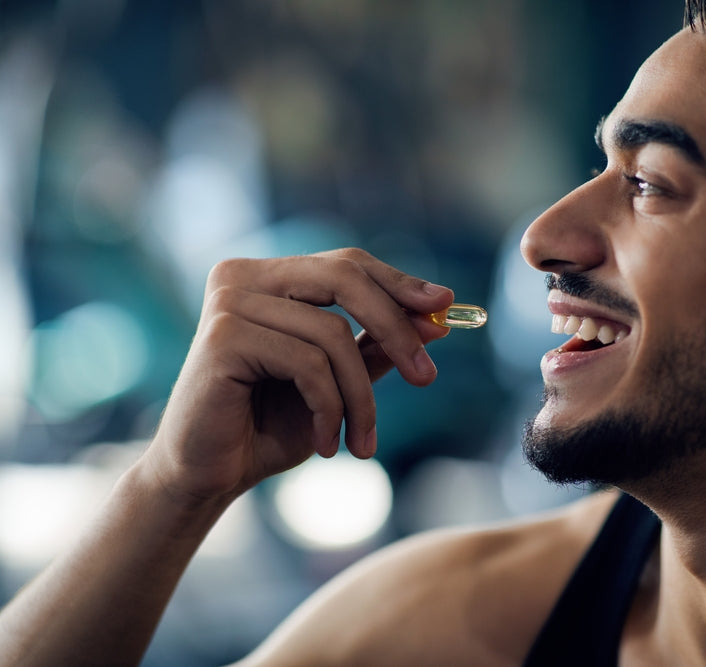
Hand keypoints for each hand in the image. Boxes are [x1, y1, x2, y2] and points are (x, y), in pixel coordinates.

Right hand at [142, 248, 453, 504]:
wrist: (209, 476)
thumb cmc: (269, 426)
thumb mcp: (338, 382)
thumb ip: (377, 347)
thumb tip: (438, 317)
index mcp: (270, 277)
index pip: (347, 264)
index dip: (399, 283)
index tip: (445, 306)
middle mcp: (244, 276)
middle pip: (345, 279)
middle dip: (396, 328)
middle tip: (427, 377)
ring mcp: (229, 302)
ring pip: (332, 335)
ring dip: (360, 397)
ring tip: (362, 441)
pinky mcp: (222, 336)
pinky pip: (308, 364)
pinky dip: (329, 408)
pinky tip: (326, 443)